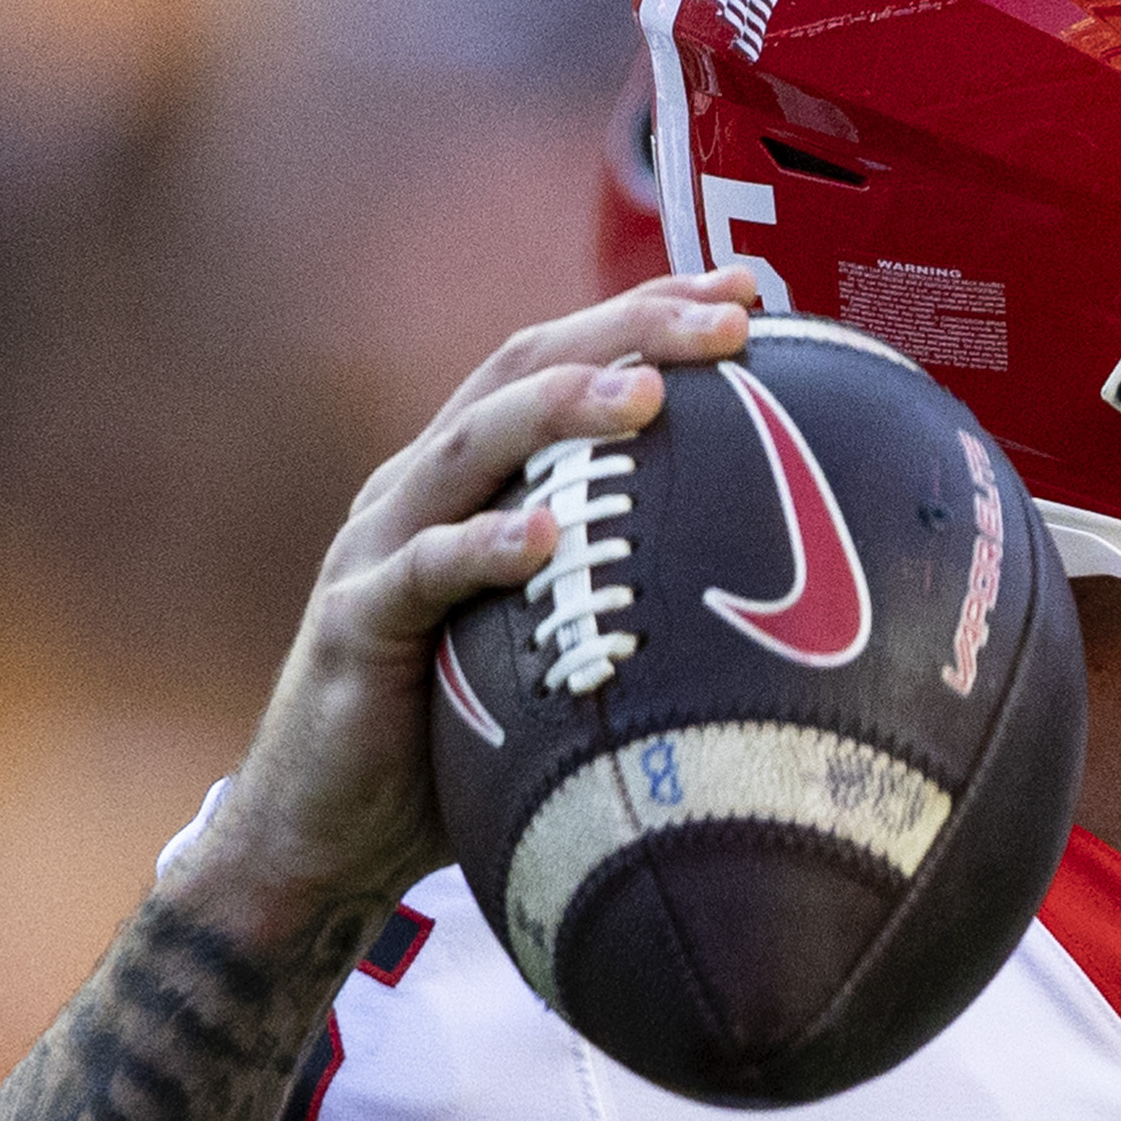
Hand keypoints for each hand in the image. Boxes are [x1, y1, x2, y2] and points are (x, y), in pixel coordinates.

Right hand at [166, 272, 769, 931]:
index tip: (754, 289)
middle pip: (524, 373)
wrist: (325, 831)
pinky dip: (483, 548)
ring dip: (561, 412)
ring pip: (471, 447)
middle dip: (629, 331)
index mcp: (475, 481)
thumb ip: (631, 603)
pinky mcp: (355, 624)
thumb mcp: (558, 650)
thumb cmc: (459, 742)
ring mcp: (380, 546)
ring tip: (648, 394)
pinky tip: (546, 536)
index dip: (650, 317)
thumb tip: (795, 611)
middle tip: (730, 314)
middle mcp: (423, 489)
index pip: (564, 365)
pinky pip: (422, 575)